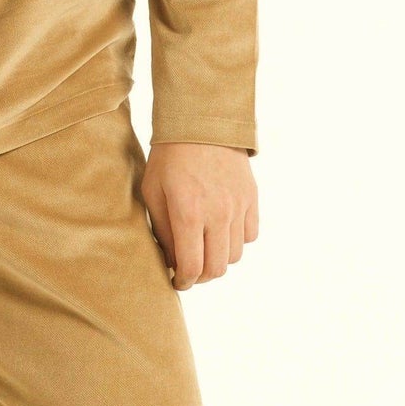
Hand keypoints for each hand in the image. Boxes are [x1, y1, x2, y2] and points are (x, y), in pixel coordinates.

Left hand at [138, 143, 258, 288]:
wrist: (201, 124)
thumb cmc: (168, 158)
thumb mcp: (153, 192)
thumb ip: (163, 231)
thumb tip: (171, 261)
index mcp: (188, 213)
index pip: (192, 267)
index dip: (184, 281)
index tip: (177, 281)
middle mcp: (218, 213)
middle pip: (217, 268)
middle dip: (201, 277)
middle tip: (189, 271)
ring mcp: (238, 206)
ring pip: (235, 255)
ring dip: (218, 260)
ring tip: (204, 250)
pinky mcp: (251, 198)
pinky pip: (250, 235)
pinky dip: (237, 241)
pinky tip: (221, 233)